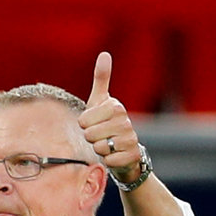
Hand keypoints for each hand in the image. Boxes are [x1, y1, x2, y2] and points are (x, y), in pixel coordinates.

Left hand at [78, 52, 141, 182]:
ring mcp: (130, 138)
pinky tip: (114, 155)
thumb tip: (104, 54)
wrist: (124, 149)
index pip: (84, 121)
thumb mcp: (100, 101)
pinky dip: (108, 160)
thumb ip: (101, 79)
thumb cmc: (106, 122)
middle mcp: (125, 121)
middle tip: (100, 136)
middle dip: (91, 138)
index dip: (84, 125)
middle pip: (90, 135)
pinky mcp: (132, 155)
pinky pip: (109, 160)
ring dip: (99, 150)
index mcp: (115, 107)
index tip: (93, 123)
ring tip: (107, 144)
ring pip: (99, 148)